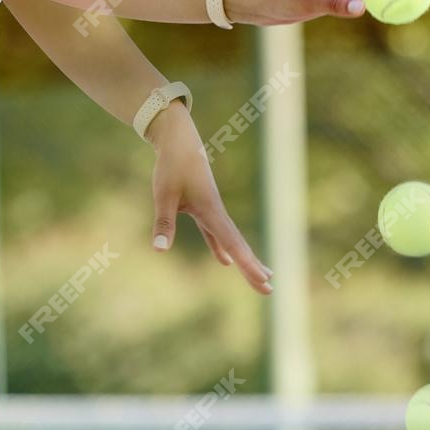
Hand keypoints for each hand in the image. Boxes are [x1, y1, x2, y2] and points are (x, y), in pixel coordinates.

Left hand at [148, 104, 271, 294]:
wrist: (179, 140)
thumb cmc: (171, 166)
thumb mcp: (164, 195)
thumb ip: (164, 223)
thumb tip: (160, 249)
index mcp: (211, 211)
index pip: (233, 243)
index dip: (247, 264)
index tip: (262, 280)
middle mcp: (217, 213)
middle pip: (239, 246)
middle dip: (253, 268)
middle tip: (269, 289)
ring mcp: (212, 211)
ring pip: (232, 241)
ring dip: (244, 260)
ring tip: (261, 278)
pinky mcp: (204, 208)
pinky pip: (217, 234)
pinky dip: (222, 248)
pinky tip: (225, 262)